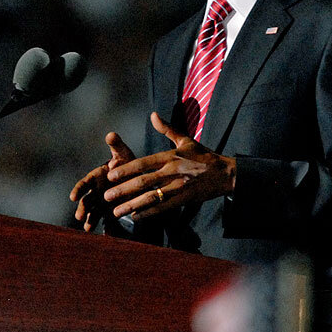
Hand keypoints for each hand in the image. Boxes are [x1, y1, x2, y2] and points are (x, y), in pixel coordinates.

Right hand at [69, 131, 134, 231]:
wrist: (139, 178)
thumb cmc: (128, 164)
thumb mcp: (124, 154)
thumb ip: (117, 146)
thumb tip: (111, 134)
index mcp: (96, 177)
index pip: (84, 183)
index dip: (78, 190)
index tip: (73, 197)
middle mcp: (96, 190)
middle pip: (86, 200)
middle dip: (82, 208)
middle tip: (79, 216)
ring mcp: (101, 201)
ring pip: (92, 211)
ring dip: (88, 219)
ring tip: (87, 228)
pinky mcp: (109, 210)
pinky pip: (103, 219)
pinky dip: (102, 226)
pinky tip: (101, 234)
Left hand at [104, 113, 236, 220]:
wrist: (225, 173)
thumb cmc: (203, 156)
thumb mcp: (186, 140)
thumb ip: (167, 129)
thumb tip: (153, 114)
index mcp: (171, 156)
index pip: (143, 163)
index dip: (126, 170)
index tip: (111, 176)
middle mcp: (173, 171)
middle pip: (144, 182)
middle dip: (123, 190)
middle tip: (106, 196)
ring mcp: (179, 187)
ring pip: (151, 198)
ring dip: (132, 205)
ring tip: (116, 211)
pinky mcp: (185, 199)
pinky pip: (163, 208)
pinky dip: (148, 213)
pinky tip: (135, 217)